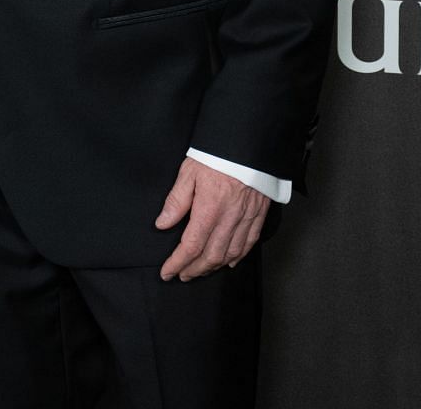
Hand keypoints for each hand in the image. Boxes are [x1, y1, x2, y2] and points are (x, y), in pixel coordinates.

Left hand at [155, 156, 269, 280]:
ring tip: (199, 271)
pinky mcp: (258, 216)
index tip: (167, 272)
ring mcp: (246, 219)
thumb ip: (176, 201)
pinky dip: (237, 257)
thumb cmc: (216, 156)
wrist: (248, 144)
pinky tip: (227, 262)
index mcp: (209, 210)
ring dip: (213, 267)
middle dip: (194, 269)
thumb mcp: (188, 173)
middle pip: (211, 256)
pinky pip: (249, 244)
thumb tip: (162, 224)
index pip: (190, 246)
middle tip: (181, 275)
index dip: (177, 262)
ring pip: (230, 254)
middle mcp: (229, 219)